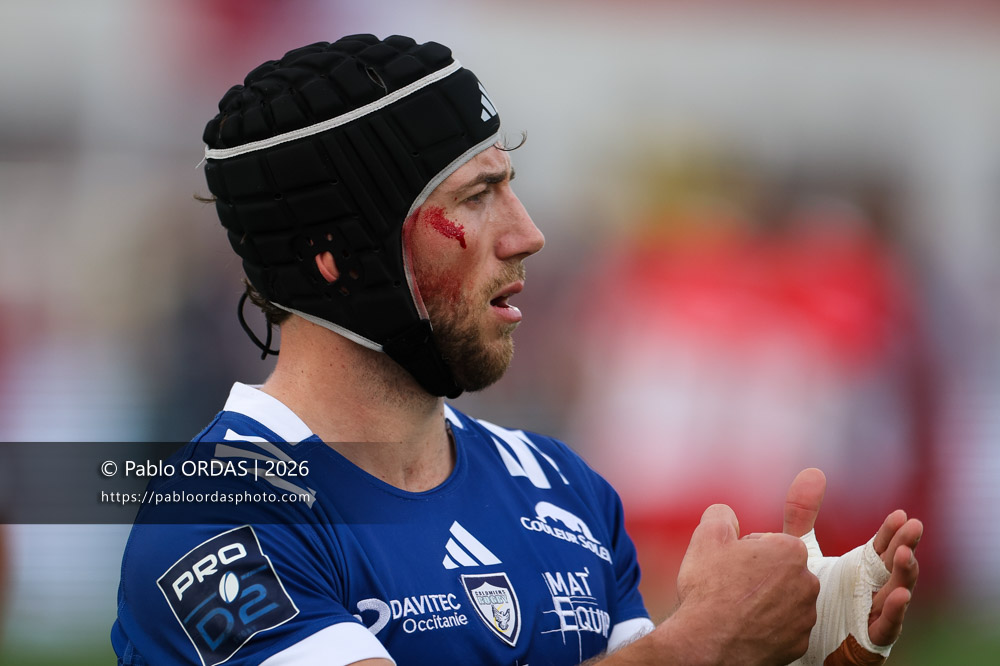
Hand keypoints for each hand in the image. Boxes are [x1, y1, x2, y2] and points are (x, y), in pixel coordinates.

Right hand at [673, 503, 819, 664]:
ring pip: (783, 600)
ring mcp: (804, 617)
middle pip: (780, 570)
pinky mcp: (798, 644)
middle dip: (760, 574)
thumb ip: (721, 515)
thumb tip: (726, 514)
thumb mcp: (707, 535)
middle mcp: (807, 584)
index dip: (745, 549)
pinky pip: (783, 628)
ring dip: (765, 600)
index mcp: (791, 552)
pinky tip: (744, 626)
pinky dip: (767, 627)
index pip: (770, 541)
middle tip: (731, 583)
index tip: (731, 562)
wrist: (707, 643)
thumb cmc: (710, 588)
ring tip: (735, 607)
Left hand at [781, 468, 922, 663]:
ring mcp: (875, 613)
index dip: (891, 532)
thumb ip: (803, 514)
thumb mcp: (802, 549)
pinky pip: (887, 626)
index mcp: (861, 568)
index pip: (881, 546)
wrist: (789, 636)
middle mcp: (873, 589)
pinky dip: (895, 611)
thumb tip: (813, 472)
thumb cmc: (804, 594)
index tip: (898, 514)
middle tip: (913, 527)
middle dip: (905, 546)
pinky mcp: (869, 639)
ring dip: (905, 575)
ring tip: (906, 555)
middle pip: (894, 565)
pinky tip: (899, 595)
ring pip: (897, 593)